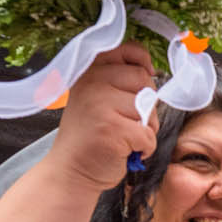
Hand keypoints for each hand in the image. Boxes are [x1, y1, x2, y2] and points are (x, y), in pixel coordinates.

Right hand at [45, 43, 160, 193]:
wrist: (70, 171)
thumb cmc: (90, 137)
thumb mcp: (96, 97)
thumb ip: (117, 80)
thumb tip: (151, 71)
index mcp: (89, 70)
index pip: (129, 50)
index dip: (143, 65)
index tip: (144, 78)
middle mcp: (93, 82)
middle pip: (145, 81)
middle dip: (146, 105)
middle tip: (127, 122)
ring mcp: (101, 104)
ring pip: (149, 110)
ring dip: (145, 129)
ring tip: (123, 137)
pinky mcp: (113, 128)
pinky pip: (148, 135)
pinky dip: (144, 148)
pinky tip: (125, 150)